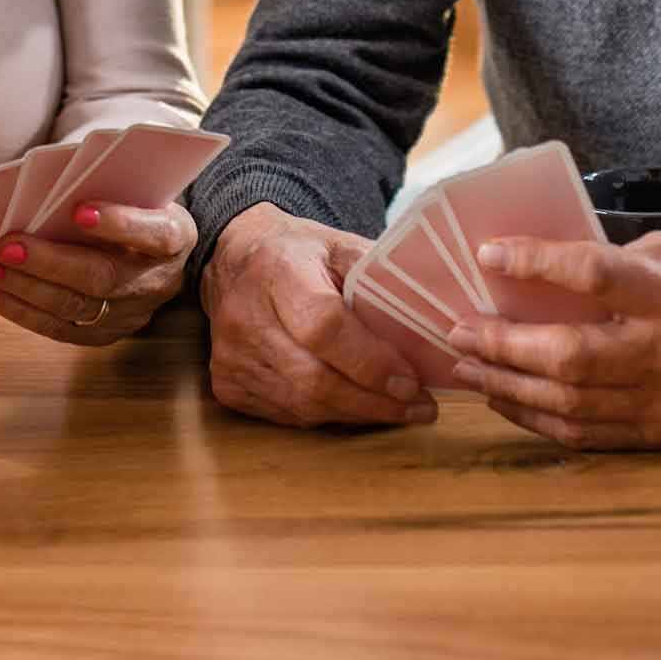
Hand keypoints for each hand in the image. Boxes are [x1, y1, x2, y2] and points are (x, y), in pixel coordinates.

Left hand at [0, 195, 198, 344]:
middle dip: (49, 262)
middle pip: (103, 276)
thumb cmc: (126, 205)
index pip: (153, 233)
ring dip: (25, 288)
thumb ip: (83, 181)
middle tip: (4, 246)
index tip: (78, 210)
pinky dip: (23, 312)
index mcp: (174, 235)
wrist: (148, 248)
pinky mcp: (107, 334)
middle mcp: (159, 280)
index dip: (119, 223)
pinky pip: (62, 330)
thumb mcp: (123, 187)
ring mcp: (134, 313)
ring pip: (78, 307)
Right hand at [200, 204, 430, 428]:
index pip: (323, 326)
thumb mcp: (340, 245)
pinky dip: (328, 414)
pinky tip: (357, 406)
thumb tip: (433, 320)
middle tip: (419, 408)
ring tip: (399, 411)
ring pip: (302, 404)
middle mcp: (246, 317)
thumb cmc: (299, 254)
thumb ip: (379, 277)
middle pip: (313, 378)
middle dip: (374, 401)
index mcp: (278, 272)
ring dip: (357, 413)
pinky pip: (286, 414)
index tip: (411, 381)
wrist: (234, 260)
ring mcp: (231, 355)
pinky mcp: (227, 383)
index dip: (370, 361)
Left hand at [444, 231, 660, 450]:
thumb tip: (542, 267)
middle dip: (503, 343)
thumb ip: (619, 256)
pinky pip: (583, 435)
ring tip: (466, 365)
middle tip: (458, 328)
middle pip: (570, 353)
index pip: (597, 274)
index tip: (489, 253)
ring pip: (569, 402)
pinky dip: (534, 418)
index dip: (538, 262)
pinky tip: (504, 397)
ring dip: (506, 385)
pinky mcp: (659, 435)